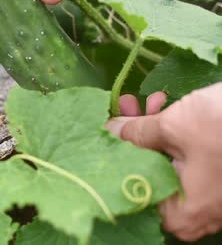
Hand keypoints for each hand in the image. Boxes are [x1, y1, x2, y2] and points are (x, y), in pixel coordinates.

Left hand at [107, 83, 221, 241]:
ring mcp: (212, 199)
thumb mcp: (172, 126)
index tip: (105, 130)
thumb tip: (108, 132)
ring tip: (146, 101)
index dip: (114, 157)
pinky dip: (175, 135)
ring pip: (167, 162)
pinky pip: (187, 160)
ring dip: (153, 129)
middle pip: (148, 173)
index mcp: (181, 214)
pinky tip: (165, 106)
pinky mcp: (220, 181)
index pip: (131, 191)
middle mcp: (197, 215)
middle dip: (135, 135)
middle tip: (125, 107)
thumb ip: (135, 134)